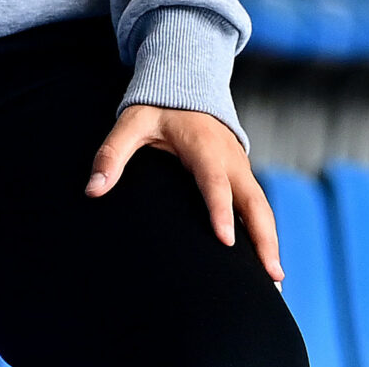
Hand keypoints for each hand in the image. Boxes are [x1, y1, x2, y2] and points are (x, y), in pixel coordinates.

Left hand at [86, 104, 281, 283]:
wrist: (188, 86)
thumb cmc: (158, 108)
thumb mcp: (132, 123)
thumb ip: (112, 154)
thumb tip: (92, 189)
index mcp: (203, 146)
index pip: (214, 182)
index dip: (221, 210)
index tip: (226, 241)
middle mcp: (229, 159)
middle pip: (253, 201)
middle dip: (264, 237)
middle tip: (272, 275)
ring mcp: (240, 168)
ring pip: (261, 207)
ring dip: (270, 241)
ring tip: (276, 281)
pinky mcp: (241, 176)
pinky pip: (257, 207)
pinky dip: (265, 233)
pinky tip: (266, 264)